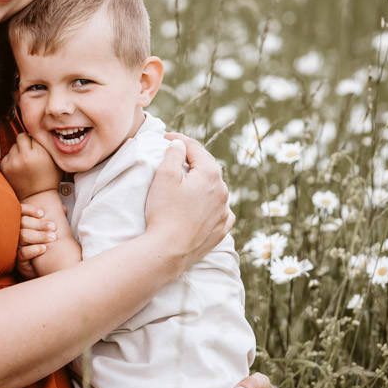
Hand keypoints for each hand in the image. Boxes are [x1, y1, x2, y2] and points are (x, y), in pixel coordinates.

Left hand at [0, 133, 61, 200]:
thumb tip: (38, 129)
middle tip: (32, 151)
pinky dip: (13, 158)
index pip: (33, 134)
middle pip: (21, 136)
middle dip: (26, 141)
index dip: (37, 140)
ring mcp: (13, 162)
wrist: (37, 197)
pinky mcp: (5, 168)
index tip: (39, 146)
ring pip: (14, 145)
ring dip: (19, 150)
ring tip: (26, 161)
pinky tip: (20, 166)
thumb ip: (46, 144)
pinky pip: (8, 155)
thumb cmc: (49, 178)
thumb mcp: (55, 159)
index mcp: (38, 154)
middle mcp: (24, 157)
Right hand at [16, 203, 57, 277]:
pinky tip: (43, 249)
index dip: (29, 210)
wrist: (47, 269)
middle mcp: (16, 235)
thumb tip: (64, 210)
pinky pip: (22, 253)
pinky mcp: (19, 261)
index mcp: (22, 225)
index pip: (20, 212)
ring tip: (52, 238)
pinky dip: (33, 249)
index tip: (42, 213)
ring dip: (39, 236)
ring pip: (22, 236)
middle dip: (39, 224)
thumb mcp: (51, 231)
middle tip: (53, 227)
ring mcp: (16, 248)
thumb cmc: (48, 247)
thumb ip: (56, 219)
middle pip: (22, 223)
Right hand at [144, 135, 233, 270]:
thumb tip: (180, 145)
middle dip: (193, 160)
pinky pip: (220, 212)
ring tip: (189, 181)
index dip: (179, 140)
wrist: (169, 250)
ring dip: (203, 182)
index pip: (195, 149)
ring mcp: (223, 212)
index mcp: (210, 174)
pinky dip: (213, 205)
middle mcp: (222, 191)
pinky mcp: (220, 230)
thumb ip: (174, 155)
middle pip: (208, 168)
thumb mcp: (164, 177)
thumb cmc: (164, 212)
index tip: (165, 137)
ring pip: (216, 189)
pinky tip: (206, 207)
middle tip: (177, 155)